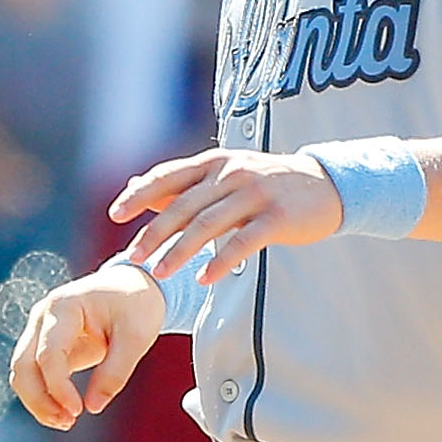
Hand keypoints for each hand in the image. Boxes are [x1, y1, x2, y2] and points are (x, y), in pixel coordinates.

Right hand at [9, 264, 168, 429]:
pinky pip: (33, 374)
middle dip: (39, 399)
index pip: (48, 355)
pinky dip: (43, 395)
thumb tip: (94, 407)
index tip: (78, 410)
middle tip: (66, 422)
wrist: (133, 286)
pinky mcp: (45, 344)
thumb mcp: (136, 338)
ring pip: (21, 373)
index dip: (58, 387)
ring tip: (65, 421)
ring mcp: (40, 330)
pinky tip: (62, 411)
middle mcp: (43, 317)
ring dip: (37, 401)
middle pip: (22, 365)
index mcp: (63, 306)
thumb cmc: (135, 303)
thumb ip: (115, 372)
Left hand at [112, 144, 347, 286]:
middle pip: (183, 205)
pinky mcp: (277, 216)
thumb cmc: (266, 184)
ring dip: (180, 251)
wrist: (327, 184)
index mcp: (214, 162)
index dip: (139, 195)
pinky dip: (221, 260)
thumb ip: (183, 183)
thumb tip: (136, 187)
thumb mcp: (224, 174)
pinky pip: (243, 241)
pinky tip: (204, 278)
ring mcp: (255, 193)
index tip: (115, 214)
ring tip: (160, 273)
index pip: (168, 176)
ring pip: (208, 224)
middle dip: (154, 233)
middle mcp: (231, 173)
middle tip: (134, 257)